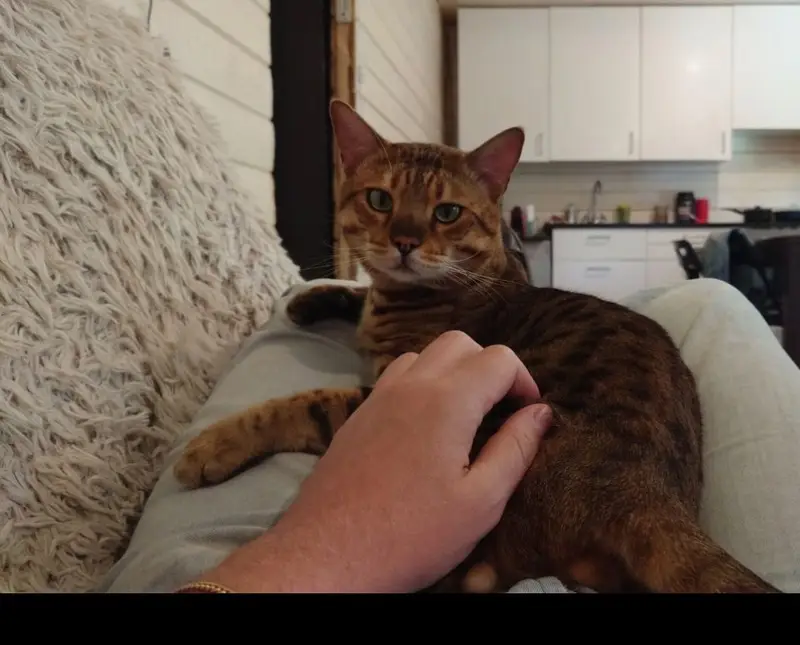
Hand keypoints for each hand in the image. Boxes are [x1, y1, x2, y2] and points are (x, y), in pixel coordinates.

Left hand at [199, 331, 551, 592]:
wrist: (328, 553)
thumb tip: (540, 413)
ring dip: (452, 371)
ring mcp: (378, 397)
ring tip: (465, 416)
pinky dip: (422, 384)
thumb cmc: (411, 535)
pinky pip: (396, 378)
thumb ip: (515, 449)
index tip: (529, 413)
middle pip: (459, 343)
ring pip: (424, 355)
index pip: (498, 359)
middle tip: (501, 409)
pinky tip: (426, 427)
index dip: (524, 380)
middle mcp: (410, 386)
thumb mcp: (481, 501)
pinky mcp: (358, 415)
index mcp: (447, 401)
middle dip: (489, 366)